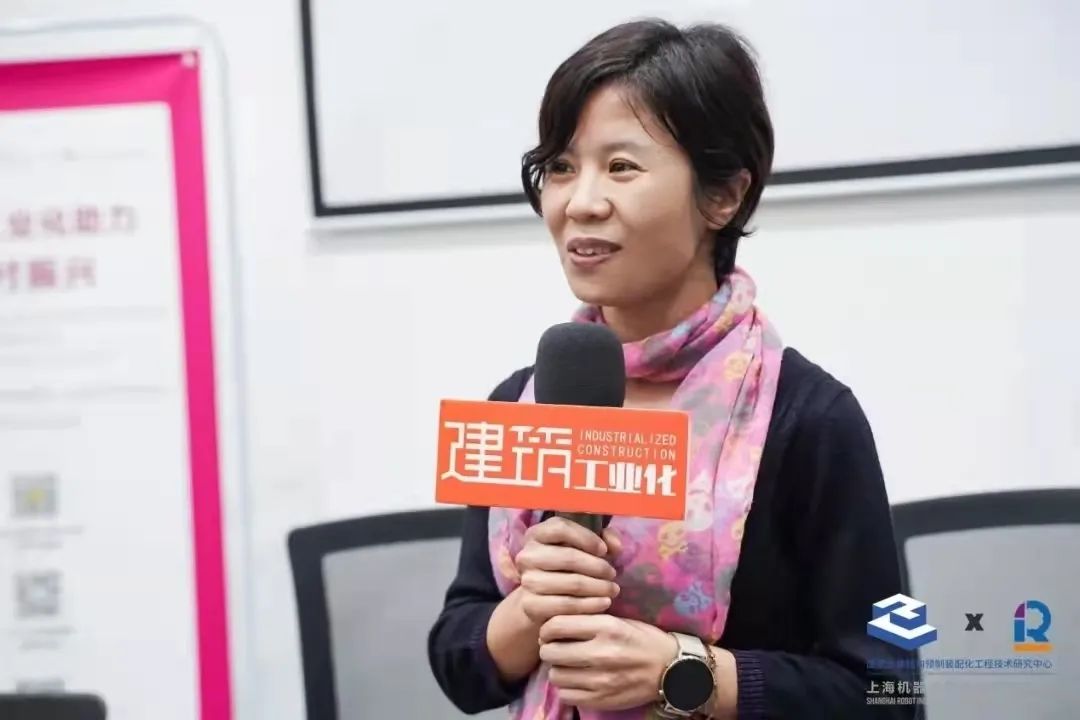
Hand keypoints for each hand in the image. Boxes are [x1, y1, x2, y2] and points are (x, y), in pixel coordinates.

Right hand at [515, 517, 621, 626]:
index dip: (586, 537)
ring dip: (599, 587)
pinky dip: (590, 605)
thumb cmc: (568, 567)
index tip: (604, 550)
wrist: (543, 600)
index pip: (560, 528)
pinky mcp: (531, 605)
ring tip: (612, 589)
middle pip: (569, 557)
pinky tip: (603, 603)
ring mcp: (527, 581)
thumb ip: (603, 538)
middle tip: (613, 574)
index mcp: (536, 535)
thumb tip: (615, 546)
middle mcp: (527, 556)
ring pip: (572, 583)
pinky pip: (567, 605)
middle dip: (598, 567)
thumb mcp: (584, 547)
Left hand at [538, 614, 677, 711]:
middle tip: (556, 648)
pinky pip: (565, 695)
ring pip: (555, 675)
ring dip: (557, 669)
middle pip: (550, 651)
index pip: (556, 625)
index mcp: (606, 627)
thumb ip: (589, 619)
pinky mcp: (601, 700)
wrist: (671, 669)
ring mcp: (601, 680)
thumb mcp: (618, 620)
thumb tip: (556, 621)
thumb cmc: (643, 639)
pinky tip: (575, 680)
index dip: (547, 628)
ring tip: (567, 665)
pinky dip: (566, 688)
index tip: (551, 631)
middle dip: (548, 648)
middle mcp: (601, 653)